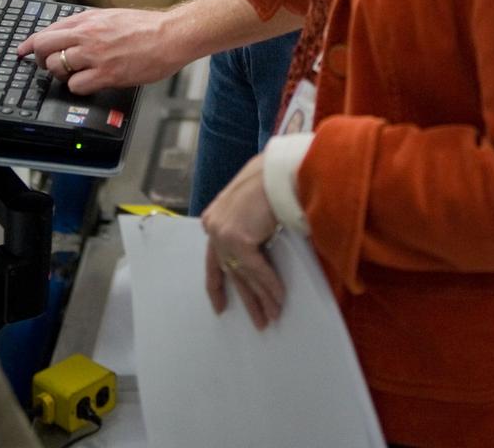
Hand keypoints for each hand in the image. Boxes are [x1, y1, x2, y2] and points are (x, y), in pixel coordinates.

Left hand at [15, 7, 185, 93]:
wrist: (170, 36)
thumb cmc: (147, 27)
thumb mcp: (112, 16)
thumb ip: (89, 24)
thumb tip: (68, 33)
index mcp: (88, 19)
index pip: (48, 30)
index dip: (30, 43)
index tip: (23, 50)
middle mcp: (88, 35)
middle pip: (44, 47)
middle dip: (39, 59)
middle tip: (44, 65)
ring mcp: (95, 55)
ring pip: (56, 67)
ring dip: (60, 74)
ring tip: (73, 74)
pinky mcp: (106, 74)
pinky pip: (76, 85)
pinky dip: (77, 86)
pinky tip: (88, 83)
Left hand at [202, 155, 284, 329]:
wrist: (278, 172)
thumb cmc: (270, 180)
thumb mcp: (250, 204)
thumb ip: (246, 224)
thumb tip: (258, 246)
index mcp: (214, 219)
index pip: (214, 259)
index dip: (217, 285)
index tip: (220, 307)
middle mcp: (214, 228)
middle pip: (231, 271)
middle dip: (247, 298)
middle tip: (258, 321)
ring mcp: (223, 234)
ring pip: (245, 275)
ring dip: (262, 298)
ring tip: (272, 316)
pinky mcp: (238, 241)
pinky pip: (257, 270)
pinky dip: (270, 286)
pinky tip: (280, 300)